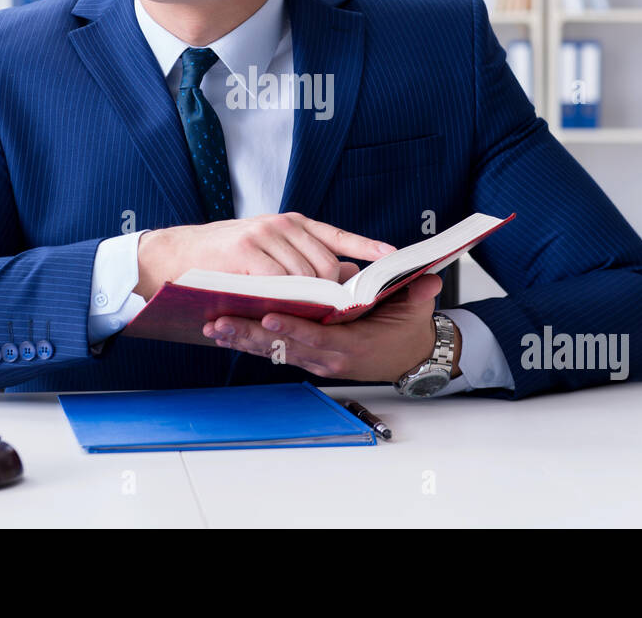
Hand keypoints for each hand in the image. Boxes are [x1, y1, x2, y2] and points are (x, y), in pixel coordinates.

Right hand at [134, 212, 395, 299]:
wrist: (176, 254)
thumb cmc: (225, 257)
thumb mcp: (270, 249)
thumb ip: (304, 259)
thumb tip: (343, 274)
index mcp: (293, 223)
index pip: (338, 235)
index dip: (367, 247)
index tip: (394, 258)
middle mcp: (282, 225)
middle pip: (326, 262)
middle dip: (337, 290)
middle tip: (345, 311)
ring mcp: (264, 237)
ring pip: (306, 274)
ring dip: (316, 299)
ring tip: (322, 317)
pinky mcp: (247, 253)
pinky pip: (280, 281)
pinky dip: (290, 298)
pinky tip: (294, 311)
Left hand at [204, 273, 455, 383]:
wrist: (410, 357)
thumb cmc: (408, 330)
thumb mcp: (415, 311)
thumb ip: (416, 295)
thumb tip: (428, 280)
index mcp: (354, 346)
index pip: (318, 338)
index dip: (292, 329)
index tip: (268, 317)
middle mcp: (330, 358)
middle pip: (285, 347)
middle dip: (251, 336)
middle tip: (221, 322)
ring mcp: (316, 360)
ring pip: (273, 352)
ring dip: (242, 340)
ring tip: (213, 326)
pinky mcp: (307, 357)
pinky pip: (274, 352)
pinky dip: (249, 343)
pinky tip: (224, 333)